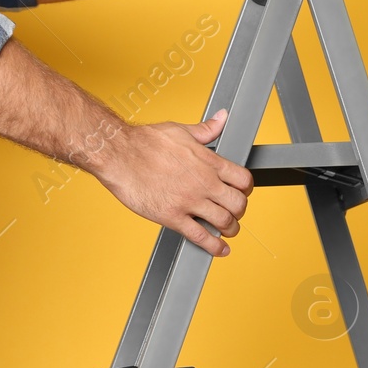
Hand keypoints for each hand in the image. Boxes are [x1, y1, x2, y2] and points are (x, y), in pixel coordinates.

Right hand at [93, 110, 253, 256]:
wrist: (120, 155)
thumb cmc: (145, 142)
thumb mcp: (181, 130)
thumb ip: (206, 129)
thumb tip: (222, 118)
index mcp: (208, 162)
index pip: (243, 180)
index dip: (247, 189)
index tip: (243, 192)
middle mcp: (204, 183)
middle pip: (239, 204)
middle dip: (240, 211)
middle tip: (234, 213)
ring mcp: (190, 201)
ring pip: (224, 222)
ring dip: (230, 229)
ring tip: (227, 231)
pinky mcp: (173, 217)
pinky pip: (201, 236)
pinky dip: (214, 247)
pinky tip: (218, 249)